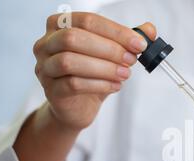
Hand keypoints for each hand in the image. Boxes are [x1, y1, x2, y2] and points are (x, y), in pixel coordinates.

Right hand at [33, 12, 155, 130]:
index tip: (139, 43)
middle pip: (74, 38)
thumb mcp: (111, 55)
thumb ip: (128, 40)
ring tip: (124, 74)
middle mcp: (46, 44)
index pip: (88, 20)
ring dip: (104, 68)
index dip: (116, 32)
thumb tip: (149, 30)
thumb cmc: (91, 75)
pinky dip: (99, 84)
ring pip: (70, 62)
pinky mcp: (51, 90)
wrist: (77, 107)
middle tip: (131, 60)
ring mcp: (44, 67)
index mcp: (60, 25)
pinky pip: (73, 84)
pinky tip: (115, 86)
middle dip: (109, 49)